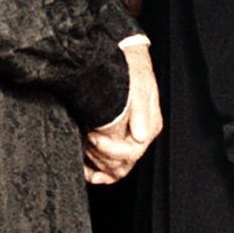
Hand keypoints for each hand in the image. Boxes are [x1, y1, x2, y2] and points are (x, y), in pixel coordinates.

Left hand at [83, 41, 159, 183]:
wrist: (125, 59)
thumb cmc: (132, 69)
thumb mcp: (138, 83)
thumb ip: (141, 108)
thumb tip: (140, 136)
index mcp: (150, 125)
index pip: (133, 151)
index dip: (110, 149)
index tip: (93, 135)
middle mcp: (141, 137)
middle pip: (123, 164)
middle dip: (100, 155)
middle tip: (85, 136)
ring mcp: (130, 142)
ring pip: (115, 170)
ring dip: (97, 164)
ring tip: (83, 144)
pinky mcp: (117, 143)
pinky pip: (108, 170)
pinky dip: (95, 173)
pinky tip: (83, 167)